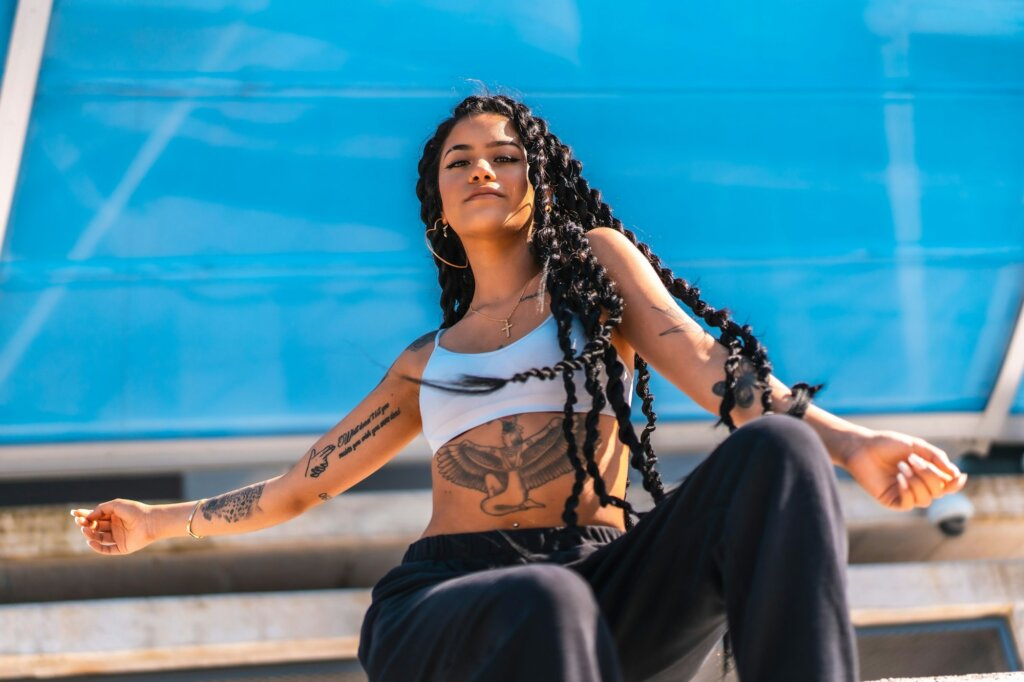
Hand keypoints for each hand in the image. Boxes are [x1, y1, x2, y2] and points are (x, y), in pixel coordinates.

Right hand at [70, 499, 154, 555]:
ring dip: (90, 534)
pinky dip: (97, 547)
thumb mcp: (115, 505)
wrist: (150, 522)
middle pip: (96, 527)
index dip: (85, 515)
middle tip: (78, 522)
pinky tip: (91, 541)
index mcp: (114, 516)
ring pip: (99, 538)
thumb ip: (100, 509)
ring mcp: (118, 538)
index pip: (96, 517)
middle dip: (86, 524)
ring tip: (85, 529)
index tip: (74, 513)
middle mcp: (115, 527)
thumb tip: (88, 516)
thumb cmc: (135, 511)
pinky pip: (107, 549)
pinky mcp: (122, 548)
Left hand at [840, 429, 968, 510]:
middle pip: (939, 492)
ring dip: (916, 481)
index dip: (955, 484)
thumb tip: (955, 474)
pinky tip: (898, 477)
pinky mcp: (892, 501)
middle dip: (929, 475)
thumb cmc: (887, 444)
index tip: (958, 476)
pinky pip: (909, 503)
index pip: (947, 486)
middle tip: (912, 459)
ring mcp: (906, 495)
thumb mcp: (915, 446)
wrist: (862, 447)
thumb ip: (936, 458)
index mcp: (926, 474)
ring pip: (926, 499)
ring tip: (902, 466)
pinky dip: (907, 490)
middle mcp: (918, 486)